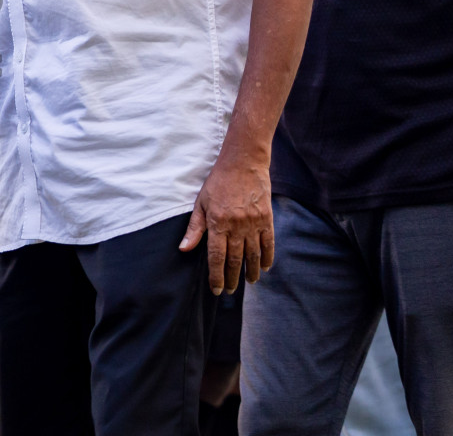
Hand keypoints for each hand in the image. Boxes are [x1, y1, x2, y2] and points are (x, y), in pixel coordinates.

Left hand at [179, 150, 274, 294]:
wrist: (243, 163)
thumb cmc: (218, 182)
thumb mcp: (201, 203)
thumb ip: (194, 228)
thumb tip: (184, 249)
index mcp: (217, 223)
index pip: (216, 257)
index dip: (216, 276)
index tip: (216, 289)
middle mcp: (236, 226)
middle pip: (235, 260)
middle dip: (232, 278)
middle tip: (230, 291)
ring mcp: (253, 223)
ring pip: (253, 255)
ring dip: (251, 272)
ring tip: (249, 283)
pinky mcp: (267, 219)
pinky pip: (268, 243)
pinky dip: (267, 257)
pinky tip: (265, 267)